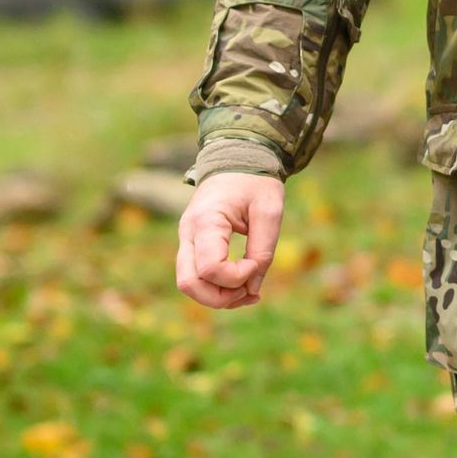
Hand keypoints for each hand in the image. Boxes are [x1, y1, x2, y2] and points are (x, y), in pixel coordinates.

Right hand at [176, 172, 285, 310]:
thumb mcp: (270, 211)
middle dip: (222, 297)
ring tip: (249, 292)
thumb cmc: (255, 182)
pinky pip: (197, 276)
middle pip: (190, 284)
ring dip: (219, 296)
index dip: (236, 276)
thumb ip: (263, 250)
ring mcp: (187, 239)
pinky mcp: (193, 244)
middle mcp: (188, 232)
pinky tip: (243, 286)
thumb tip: (252, 288)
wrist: (236, 160)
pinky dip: (217, 287)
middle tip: (251, 291)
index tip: (257, 262)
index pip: (210, 268)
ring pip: (189, 284)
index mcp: (206, 220)